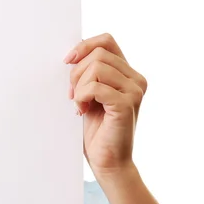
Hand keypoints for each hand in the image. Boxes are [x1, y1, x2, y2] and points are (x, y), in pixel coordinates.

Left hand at [64, 33, 147, 177]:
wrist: (108, 162)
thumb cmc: (97, 132)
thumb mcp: (90, 96)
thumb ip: (88, 74)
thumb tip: (71, 54)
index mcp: (129, 74)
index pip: (106, 41)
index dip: (84, 46)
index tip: (67, 62)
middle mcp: (136, 79)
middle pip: (98, 54)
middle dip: (76, 72)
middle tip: (72, 95)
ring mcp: (134, 91)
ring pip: (96, 67)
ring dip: (79, 86)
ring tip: (79, 105)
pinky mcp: (126, 103)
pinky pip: (95, 86)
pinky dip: (82, 96)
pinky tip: (81, 110)